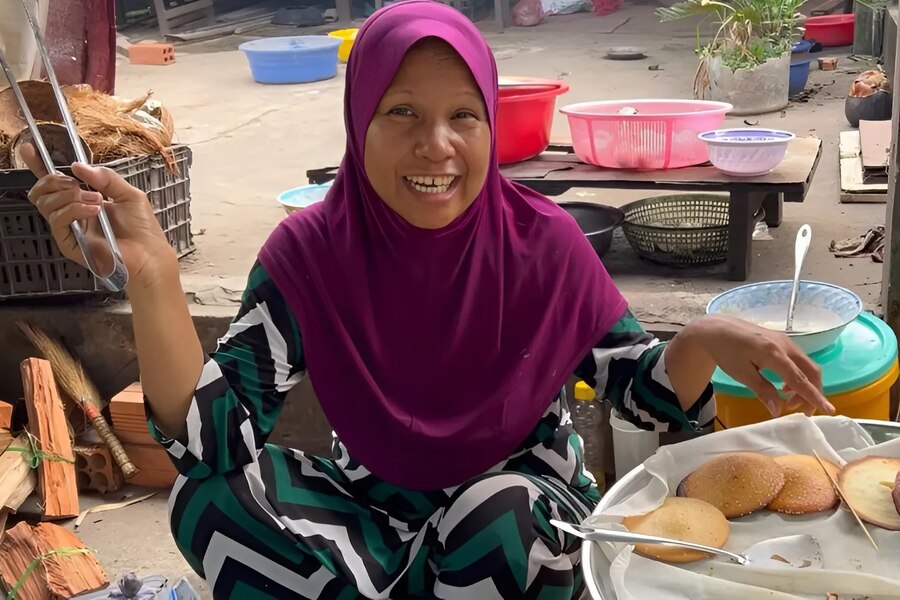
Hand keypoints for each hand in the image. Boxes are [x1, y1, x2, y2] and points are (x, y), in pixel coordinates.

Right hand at [22, 144, 177, 290]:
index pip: (55, 184)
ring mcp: (70, 228)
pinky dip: (74, 210)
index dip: (40, 167)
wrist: (149, 254)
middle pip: (41, 192)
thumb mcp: (128, 195)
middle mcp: (73, 214)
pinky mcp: (69, 243)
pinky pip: (57, 220)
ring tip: (96, 200)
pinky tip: (94, 210)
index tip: (30, 150)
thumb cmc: (142, 229)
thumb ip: (106, 178)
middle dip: (53, 180)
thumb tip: (78, 165)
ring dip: (70, 196)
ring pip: (45, 204)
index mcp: (84, 200)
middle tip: (75, 183)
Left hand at [692, 314, 833, 416]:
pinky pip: (798, 359)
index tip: (829, 410)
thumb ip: (763, 391)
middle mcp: (785, 345)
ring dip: (805, 384)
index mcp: (774, 354)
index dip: (814, 396)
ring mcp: (785, 341)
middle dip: (812, 392)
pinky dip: (798, 374)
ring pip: (806, 365)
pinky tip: (785, 385)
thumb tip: (778, 411)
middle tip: (801, 410)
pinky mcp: (781, 340)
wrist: (716, 329)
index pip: (800, 379)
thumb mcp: (742, 375)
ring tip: (790, 400)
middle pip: (811, 371)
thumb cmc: (726, 352)